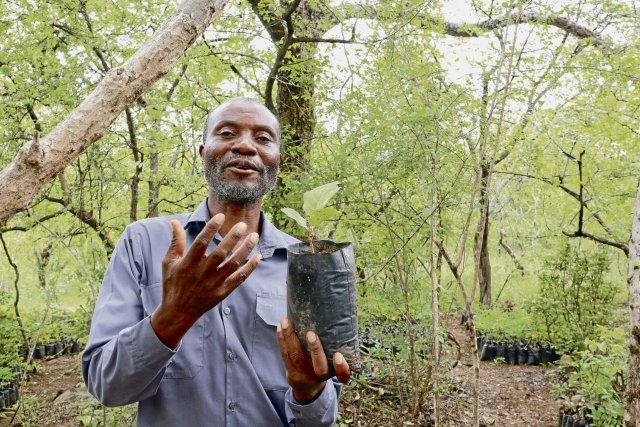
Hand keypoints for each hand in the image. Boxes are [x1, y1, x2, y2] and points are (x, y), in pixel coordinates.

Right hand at [151, 214, 260, 347]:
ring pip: (233, 265)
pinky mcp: (222, 292)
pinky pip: (239, 279)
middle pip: (220, 253)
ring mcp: (214, 284)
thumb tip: (174, 222)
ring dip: (245, 250)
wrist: (178, 312)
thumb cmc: (173, 283)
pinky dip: (250, 268)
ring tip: (254, 236)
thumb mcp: (169, 262)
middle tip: (243, 224)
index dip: (211, 228)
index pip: (201, 242)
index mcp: (188, 264)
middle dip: (232, 238)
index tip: (220, 216)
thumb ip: (175, 242)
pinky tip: (258, 256)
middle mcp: (202, 273)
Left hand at [277, 317, 349, 402]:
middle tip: (311, 334)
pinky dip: (282, 339)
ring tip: (286, 322)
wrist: (307, 388)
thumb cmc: (323, 366)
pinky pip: (285, 355)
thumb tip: (335, 320)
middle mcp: (319, 376)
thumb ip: (335, 348)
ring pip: (297, 357)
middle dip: (315, 350)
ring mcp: (304, 375)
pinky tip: (280, 327)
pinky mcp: (291, 371)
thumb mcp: (332, 362)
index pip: (342, 375)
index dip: (341, 367)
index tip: (339, 355)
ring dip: (290, 337)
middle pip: (319, 367)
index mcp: (333, 373)